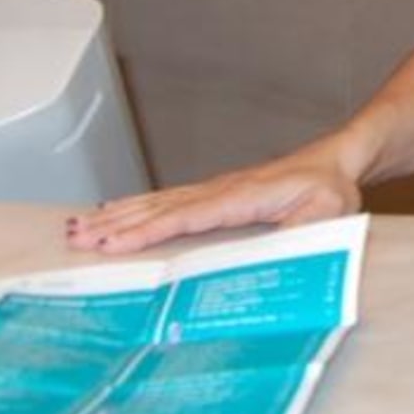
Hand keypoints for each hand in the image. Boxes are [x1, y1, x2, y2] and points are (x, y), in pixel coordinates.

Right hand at [66, 137, 361, 254]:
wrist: (337, 159)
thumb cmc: (332, 187)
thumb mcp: (327, 212)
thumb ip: (299, 232)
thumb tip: (270, 254)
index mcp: (241, 196)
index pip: (186, 215)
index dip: (148, 229)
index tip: (114, 242)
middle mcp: (220, 190)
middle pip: (159, 208)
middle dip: (116, 223)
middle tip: (76, 238)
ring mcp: (215, 190)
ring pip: (157, 203)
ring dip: (117, 215)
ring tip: (79, 228)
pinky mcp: (215, 194)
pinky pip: (168, 202)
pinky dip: (136, 207)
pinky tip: (114, 212)